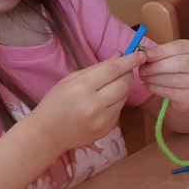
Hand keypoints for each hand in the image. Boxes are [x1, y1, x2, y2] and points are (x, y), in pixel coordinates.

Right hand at [31, 51, 146, 151]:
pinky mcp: (108, 129)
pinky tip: (102, 104)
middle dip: (128, 74)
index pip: (113, 70)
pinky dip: (116, 103)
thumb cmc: (55, 103)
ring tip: (107, 89)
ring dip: (122, 89)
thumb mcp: (70, 80)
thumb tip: (120, 57)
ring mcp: (103, 119)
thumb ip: (96, 68)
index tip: (141, 54)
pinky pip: (120, 110)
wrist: (47, 134)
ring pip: (124, 97)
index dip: (129, 60)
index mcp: (82, 88)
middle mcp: (95, 105)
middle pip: (124, 84)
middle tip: (123, 71)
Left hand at [139, 39, 188, 109]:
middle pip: (181, 64)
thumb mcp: (170, 55)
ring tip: (144, 78)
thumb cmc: (175, 68)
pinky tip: (150, 86)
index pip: (179, 47)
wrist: (186, 88)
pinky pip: (174, 93)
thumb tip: (142, 53)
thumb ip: (158, 53)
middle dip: (158, 67)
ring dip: (156, 79)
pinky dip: (159, 89)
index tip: (144, 55)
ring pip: (177, 80)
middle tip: (142, 70)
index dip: (160, 51)